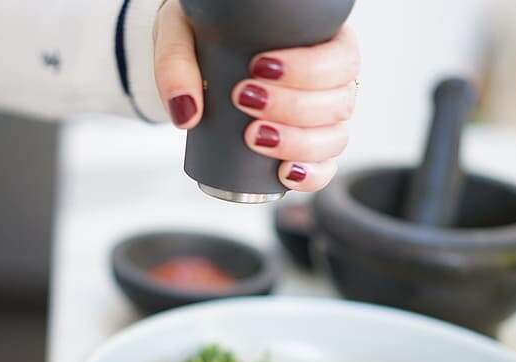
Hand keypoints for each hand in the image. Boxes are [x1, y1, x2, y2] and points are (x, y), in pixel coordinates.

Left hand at [154, 0, 359, 191]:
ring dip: (297, 142)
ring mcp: (321, 117)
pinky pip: (324, 167)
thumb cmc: (200, 34)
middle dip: (293, 107)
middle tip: (244, 99)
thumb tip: (187, 113)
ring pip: (334, 137)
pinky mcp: (306, 147)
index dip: (310, 68)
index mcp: (318, 39)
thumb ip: (176, 64)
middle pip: (338, 101)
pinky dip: (310, 175)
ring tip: (253, 136)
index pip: (339, 57)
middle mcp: (328, 79)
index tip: (260, 67)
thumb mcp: (181, 33)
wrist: (193, 55)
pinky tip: (285, 173)